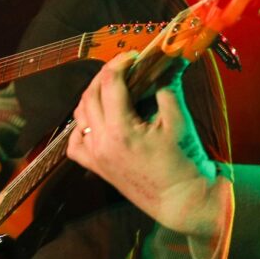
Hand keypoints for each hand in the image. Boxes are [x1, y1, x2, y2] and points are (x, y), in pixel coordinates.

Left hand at [67, 52, 217, 236]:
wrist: (182, 201)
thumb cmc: (184, 162)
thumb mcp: (178, 121)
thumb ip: (167, 88)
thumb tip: (165, 63)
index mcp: (121, 130)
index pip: (110, 84)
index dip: (120, 64)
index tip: (133, 57)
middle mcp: (101, 142)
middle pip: (91, 94)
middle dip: (106, 75)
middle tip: (124, 67)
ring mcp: (95, 156)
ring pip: (80, 114)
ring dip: (93, 95)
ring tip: (113, 88)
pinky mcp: (96, 167)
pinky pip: (75, 142)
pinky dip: (82, 125)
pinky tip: (98, 118)